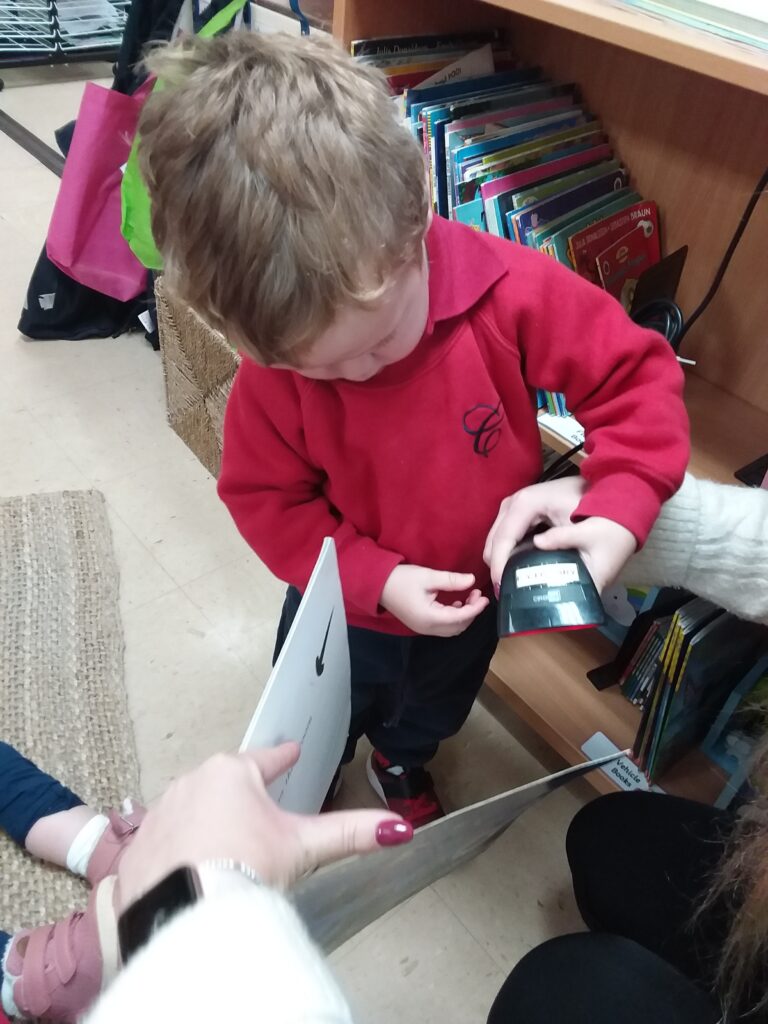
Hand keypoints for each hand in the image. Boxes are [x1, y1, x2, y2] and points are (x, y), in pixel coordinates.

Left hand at [115, 743, 411, 911]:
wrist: (186, 911)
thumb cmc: (242, 868)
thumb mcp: (303, 846)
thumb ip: (351, 832)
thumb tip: (396, 827)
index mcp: (232, 773)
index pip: (267, 758)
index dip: (283, 758)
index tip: (290, 752)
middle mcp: (191, 783)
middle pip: (228, 785)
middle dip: (244, 798)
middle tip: (260, 820)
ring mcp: (161, 813)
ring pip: (194, 810)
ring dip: (210, 824)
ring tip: (228, 851)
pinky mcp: (139, 847)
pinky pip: (166, 840)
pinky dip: (180, 850)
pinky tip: (193, 870)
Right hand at [380, 564, 488, 636]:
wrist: (378, 585)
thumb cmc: (401, 579)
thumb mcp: (428, 576)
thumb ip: (451, 580)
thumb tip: (472, 580)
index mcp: (430, 618)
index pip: (460, 618)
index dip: (475, 608)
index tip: (485, 597)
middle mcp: (428, 628)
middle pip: (458, 627)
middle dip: (471, 612)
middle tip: (477, 594)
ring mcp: (423, 629)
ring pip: (452, 629)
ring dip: (463, 615)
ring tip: (469, 596)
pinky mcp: (421, 625)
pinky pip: (443, 627)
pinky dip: (454, 617)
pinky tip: (456, 602)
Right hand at [484, 477, 587, 590]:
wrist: (606, 492)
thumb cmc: (596, 510)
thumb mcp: (584, 528)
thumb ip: (563, 539)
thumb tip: (537, 552)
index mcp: (526, 504)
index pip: (502, 540)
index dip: (499, 567)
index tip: (503, 590)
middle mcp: (514, 502)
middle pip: (494, 540)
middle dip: (498, 566)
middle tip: (509, 591)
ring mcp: (514, 504)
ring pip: (497, 538)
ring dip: (502, 560)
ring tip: (513, 583)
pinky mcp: (519, 510)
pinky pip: (505, 535)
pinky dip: (509, 552)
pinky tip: (519, 567)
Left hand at [533, 517, 636, 591]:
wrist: (626, 517)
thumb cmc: (610, 529)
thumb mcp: (583, 532)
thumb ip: (560, 537)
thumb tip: (536, 541)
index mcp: (596, 581)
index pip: (575, 600)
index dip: (557, 599)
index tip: (538, 596)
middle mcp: (595, 582)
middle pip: (569, 591)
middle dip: (551, 587)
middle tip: (528, 583)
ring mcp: (593, 574)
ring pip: (569, 580)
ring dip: (554, 576)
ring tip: (531, 574)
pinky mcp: (590, 565)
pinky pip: (572, 570)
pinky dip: (560, 567)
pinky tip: (545, 562)